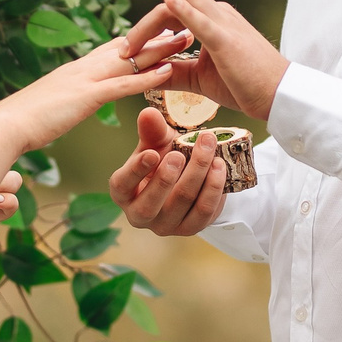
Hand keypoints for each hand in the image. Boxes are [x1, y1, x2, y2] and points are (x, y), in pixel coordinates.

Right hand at [0, 33, 182, 152]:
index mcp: (76, 70)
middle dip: (156, 35)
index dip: (139, 40)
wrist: (4, 127)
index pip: (113, 49)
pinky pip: (122, 83)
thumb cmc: (25, 122)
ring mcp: (84, 79)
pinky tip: (168, 70)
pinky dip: (147, 76)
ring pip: (130, 59)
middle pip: (127, 47)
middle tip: (184, 25)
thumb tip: (75, 100)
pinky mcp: (86, 96)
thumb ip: (67, 98)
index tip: (160, 30)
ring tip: (186, 38)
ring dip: (160, 48)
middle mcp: (83, 68)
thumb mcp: (52, 104)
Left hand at [104, 0, 287, 121]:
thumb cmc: (244, 85)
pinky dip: (183, 8)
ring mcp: (221, 23)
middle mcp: (214, 13)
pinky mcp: (227, 40)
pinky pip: (202, 20)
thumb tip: (145, 70)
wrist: (277, 96)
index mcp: (208, 19)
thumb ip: (173, 70)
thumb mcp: (199, 78)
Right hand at [109, 106, 229, 235]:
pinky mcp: (191, 228)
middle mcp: (140, 214)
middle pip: (151, 203)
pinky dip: (214, 187)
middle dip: (167, 177)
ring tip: (209, 150)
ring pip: (182, 203)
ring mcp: (166, 225)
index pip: (122, 185)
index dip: (136, 170)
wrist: (191, 176)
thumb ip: (151, 129)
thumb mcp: (157, 142)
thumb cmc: (165, 158)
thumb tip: (148, 113)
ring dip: (197, 173)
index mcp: (124, 192)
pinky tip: (220, 166)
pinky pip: (204, 211)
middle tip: (180, 153)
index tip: (152, 153)